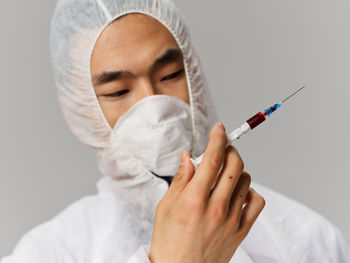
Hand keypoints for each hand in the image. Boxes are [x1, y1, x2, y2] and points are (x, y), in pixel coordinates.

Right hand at [149, 123, 264, 262]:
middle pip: (235, 164)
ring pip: (247, 179)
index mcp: (194, 199)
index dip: (218, 138)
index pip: (213, 158)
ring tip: (226, 175)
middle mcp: (216, 207)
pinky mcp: (241, 230)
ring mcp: (231, 219)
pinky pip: (257, 201)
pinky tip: (238, 194)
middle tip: (222, 150)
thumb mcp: (165, 207)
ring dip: (237, 170)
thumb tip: (188, 157)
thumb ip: (180, 179)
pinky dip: (250, 191)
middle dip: (230, 149)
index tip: (219, 129)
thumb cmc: (168, 241)